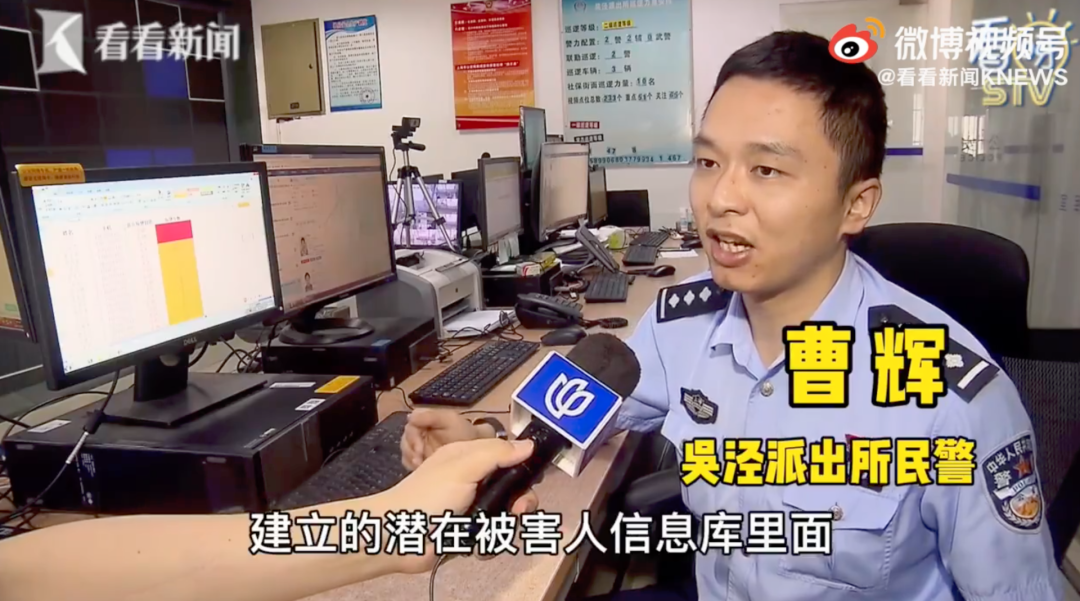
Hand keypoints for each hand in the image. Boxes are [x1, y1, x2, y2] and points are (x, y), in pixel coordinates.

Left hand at [381, 438, 539, 573]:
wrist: (397, 536)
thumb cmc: (428, 495)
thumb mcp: (462, 466)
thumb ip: (496, 453)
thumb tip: (530, 444)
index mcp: (469, 457)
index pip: (508, 455)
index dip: (523, 467)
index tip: (531, 480)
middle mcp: (473, 480)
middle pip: (512, 488)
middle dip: (520, 501)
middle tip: (518, 511)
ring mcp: (471, 506)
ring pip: (504, 514)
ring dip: (503, 525)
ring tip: (494, 532)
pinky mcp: (467, 531)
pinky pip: (490, 535)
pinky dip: (488, 542)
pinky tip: (481, 545)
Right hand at [400, 409, 483, 469]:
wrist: (476, 451)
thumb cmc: (465, 433)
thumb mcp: (450, 420)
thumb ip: (430, 416)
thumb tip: (410, 417)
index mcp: (426, 419)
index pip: (410, 425)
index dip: (411, 436)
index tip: (418, 448)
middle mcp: (420, 430)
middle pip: (406, 438)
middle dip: (410, 449)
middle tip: (419, 460)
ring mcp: (420, 445)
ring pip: (406, 450)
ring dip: (411, 458)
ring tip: (420, 465)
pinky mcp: (421, 458)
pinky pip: (409, 461)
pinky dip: (412, 465)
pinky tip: (420, 468)